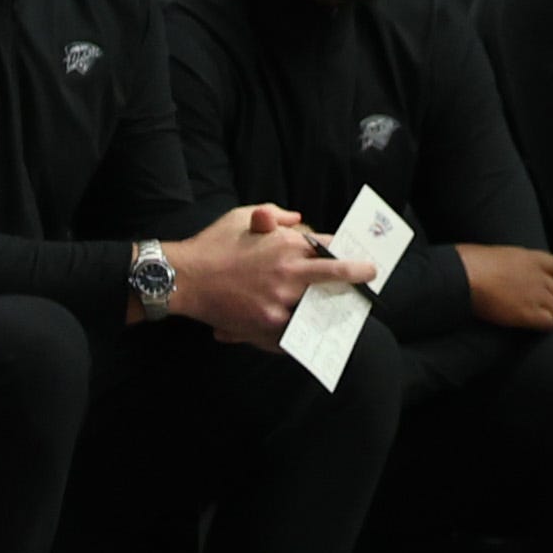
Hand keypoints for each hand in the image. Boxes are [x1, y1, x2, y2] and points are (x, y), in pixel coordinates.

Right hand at [167, 203, 369, 348]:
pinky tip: (307, 338)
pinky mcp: (265, 324)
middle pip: (336, 274)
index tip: (358, 255)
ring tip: (338, 312)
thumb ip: (275, 214)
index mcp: (286, 245)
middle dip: (358, 274)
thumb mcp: (243, 216)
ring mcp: (279, 301)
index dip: (344, 250)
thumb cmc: (212, 244)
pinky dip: (298, 335)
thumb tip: (299, 219)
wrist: (182, 278)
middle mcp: (289, 272)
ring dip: (326, 308)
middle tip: (369, 276)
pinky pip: (291, 333)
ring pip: (316, 307)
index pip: (327, 245)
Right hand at [459, 245, 552, 327]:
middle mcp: (538, 276)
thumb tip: (497, 269)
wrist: (467, 275)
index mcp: (530, 258)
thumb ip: (506, 263)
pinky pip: (548, 322)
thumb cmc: (470, 263)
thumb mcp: (495, 254)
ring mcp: (536, 295)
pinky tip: (548, 330)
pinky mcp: (528, 313)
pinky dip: (550, 326)